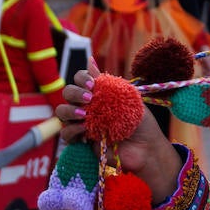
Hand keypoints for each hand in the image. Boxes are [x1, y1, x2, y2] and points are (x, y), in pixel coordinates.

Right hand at [55, 65, 183, 203]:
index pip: (81, 80)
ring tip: (84, 115)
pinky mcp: (81, 142)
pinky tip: (84, 130)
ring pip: (62, 112)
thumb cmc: (141, 123)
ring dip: (69, 111)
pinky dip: (72, 130)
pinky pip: (67, 134)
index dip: (82, 78)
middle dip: (74, 93)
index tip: (94, 84)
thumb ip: (109, 83)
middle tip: (89, 98)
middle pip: (68, 94)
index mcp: (99, 94)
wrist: (146, 149)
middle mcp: (88, 107)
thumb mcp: (128, 99)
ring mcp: (83, 124)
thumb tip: (90, 59)